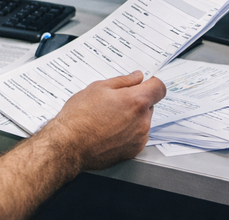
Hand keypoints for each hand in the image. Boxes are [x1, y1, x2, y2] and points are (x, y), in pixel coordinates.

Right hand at [42, 71, 165, 171]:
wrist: (69, 145)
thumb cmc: (80, 116)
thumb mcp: (98, 88)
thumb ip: (123, 81)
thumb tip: (137, 77)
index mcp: (136, 101)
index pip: (159, 87)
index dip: (151, 83)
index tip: (143, 83)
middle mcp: (142, 121)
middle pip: (149, 105)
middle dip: (136, 101)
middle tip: (114, 102)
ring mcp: (139, 138)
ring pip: (142, 121)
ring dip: (131, 117)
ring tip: (108, 119)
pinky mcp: (133, 151)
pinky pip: (137, 136)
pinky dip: (127, 132)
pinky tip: (109, 131)